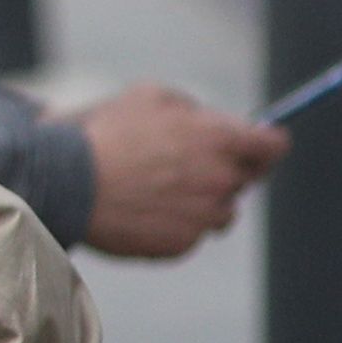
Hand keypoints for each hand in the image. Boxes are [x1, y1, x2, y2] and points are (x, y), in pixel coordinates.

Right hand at [74, 83, 288, 258]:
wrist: (68, 181)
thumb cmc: (107, 132)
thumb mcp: (150, 97)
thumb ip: (192, 110)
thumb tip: (207, 123)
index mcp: (220, 139)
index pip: (273, 146)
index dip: (267, 143)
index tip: (260, 145)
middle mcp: (222, 181)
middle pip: (243, 179)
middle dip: (221, 169)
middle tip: (181, 163)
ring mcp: (204, 217)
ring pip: (219, 210)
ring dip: (199, 200)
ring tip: (154, 187)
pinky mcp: (182, 245)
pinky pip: (190, 233)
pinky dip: (172, 222)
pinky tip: (140, 208)